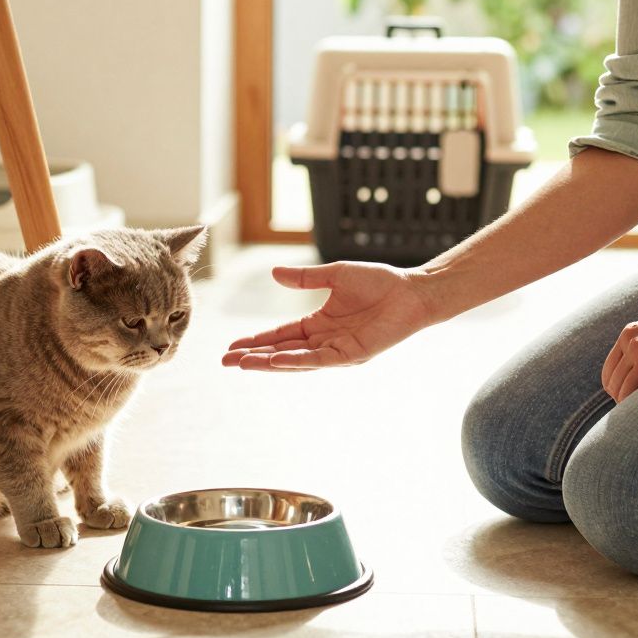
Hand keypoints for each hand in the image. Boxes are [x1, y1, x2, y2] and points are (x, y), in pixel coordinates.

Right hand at [221, 261, 434, 370]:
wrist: (410, 291)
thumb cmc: (378, 282)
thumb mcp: (335, 275)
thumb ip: (305, 278)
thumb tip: (273, 273)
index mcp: (318, 324)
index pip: (280, 336)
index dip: (256, 341)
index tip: (232, 347)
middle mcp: (324, 341)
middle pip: (281, 352)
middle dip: (254, 357)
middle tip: (226, 362)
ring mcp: (336, 350)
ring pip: (295, 360)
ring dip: (269, 363)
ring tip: (243, 364)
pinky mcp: (351, 355)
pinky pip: (319, 360)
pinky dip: (296, 362)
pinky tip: (276, 361)